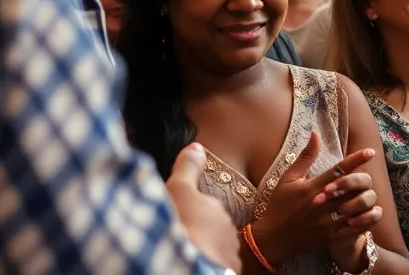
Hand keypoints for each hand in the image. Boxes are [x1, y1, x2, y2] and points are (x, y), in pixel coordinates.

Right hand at [166, 143, 242, 271]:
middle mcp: (229, 232)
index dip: (194, 212)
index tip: (183, 219)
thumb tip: (197, 145)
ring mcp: (229, 256)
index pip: (208, 208)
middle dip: (203, 231)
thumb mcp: (179, 190)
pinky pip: (217, 267)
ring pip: (217, 250)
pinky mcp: (229, 273)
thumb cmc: (182, 226)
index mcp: (217, 210)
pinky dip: (208, 266)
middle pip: (214, 229)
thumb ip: (187, 168)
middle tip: (183, 237)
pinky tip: (196, 266)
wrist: (190, 266)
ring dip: (206, 250)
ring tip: (188, 252)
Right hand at [251, 131, 378, 265]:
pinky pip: (355, 229)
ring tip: (369, 194)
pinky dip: (365, 220)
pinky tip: (369, 212)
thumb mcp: (288, 178)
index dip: (357, 159)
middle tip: (368, 176)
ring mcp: (328, 222)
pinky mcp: (331, 237)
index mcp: (313, 187)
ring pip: (356, 209)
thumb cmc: (278, 205)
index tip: (370, 151)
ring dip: (365, 200)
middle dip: (363, 181)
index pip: (339, 170)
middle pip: (351, 189)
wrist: (272, 238)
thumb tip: (315, 133)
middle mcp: (323, 204)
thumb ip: (305, 157)